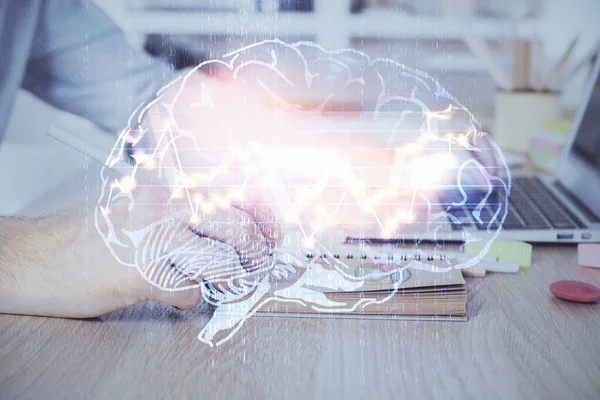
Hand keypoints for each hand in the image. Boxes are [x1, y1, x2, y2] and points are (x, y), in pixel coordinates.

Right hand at [0, 185, 280, 317]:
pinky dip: (189, 297)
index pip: (233, 190)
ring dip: (229, 275)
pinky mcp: (143, 275)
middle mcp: (165, 206)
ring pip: (220, 259)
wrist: (40, 256)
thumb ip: (182, 205)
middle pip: (236, 224)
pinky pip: (188, 291)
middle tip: (257, 261)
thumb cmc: (94, 232)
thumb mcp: (142, 203)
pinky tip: (176, 291)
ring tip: (224, 278)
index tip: (275, 227)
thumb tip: (232, 216)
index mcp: (167, 185)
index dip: (263, 212)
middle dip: (256, 248)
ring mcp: (155, 238)